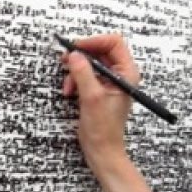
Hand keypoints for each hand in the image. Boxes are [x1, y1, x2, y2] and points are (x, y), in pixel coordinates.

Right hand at [61, 34, 139, 177]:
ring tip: (68, 86)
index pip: (114, 43)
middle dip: (81, 56)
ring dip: (76, 71)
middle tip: (65, 60)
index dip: (94, 42)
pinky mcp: (99, 89)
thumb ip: (83, 74)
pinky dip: (75, 80)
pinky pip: (86, 75)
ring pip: (90, 63)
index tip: (76, 48)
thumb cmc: (103, 129)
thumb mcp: (92, 98)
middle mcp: (120, 75)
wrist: (102, 150)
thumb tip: (74, 55)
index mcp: (127, 74)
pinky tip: (70, 92)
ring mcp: (110, 82)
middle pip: (100, 51)